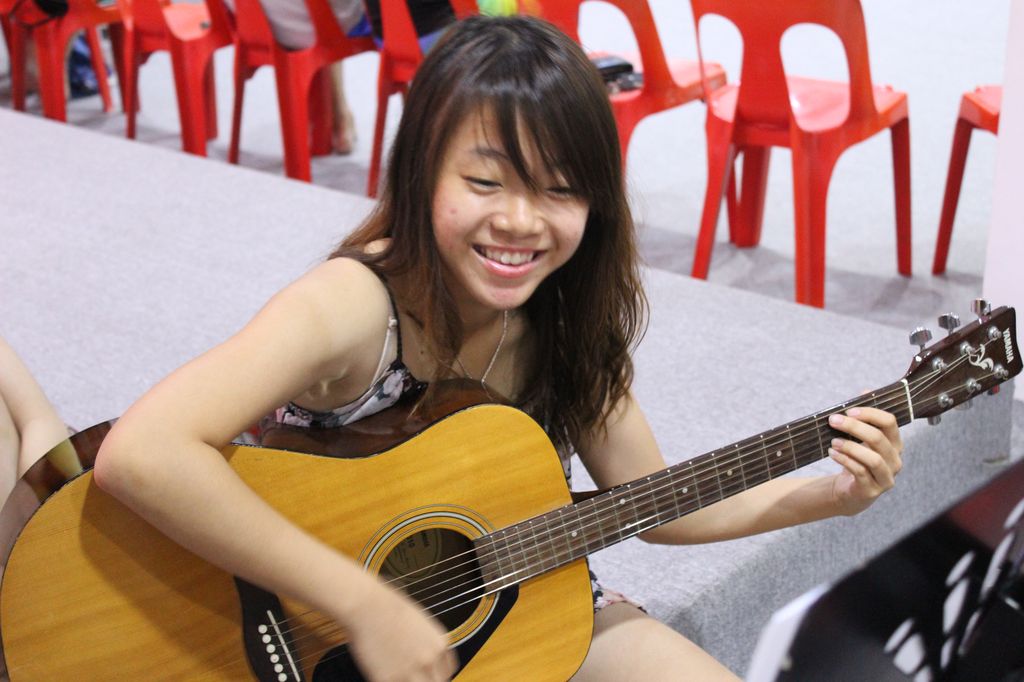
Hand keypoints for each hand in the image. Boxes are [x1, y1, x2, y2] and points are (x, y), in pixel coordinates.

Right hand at [341, 580, 457, 681]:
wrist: (367, 607)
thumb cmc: (388, 607)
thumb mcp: (420, 622)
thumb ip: (427, 643)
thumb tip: (425, 655)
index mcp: (439, 644)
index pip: (448, 671)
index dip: (436, 674)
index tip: (427, 674)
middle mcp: (429, 660)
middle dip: (426, 680)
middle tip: (412, 676)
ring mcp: (410, 672)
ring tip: (399, 675)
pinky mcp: (389, 680)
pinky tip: (385, 675)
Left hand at [826, 406, 902, 515]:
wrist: (851, 490)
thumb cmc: (858, 459)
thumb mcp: (861, 437)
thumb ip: (865, 417)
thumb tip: (866, 391)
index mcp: (895, 443)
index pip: (890, 422)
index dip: (870, 414)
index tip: (849, 410)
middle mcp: (895, 460)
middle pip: (879, 438)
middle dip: (854, 427)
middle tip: (833, 420)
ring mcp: (886, 477)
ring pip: (873, 459)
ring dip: (850, 447)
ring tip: (833, 442)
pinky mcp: (873, 490)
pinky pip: (860, 472)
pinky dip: (845, 461)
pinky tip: (833, 454)